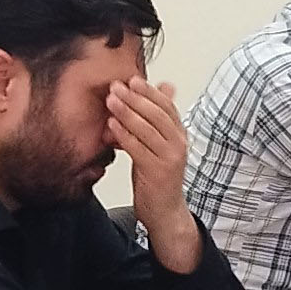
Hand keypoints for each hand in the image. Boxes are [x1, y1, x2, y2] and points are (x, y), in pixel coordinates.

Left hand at [106, 77, 197, 263]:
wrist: (165, 210)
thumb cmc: (158, 177)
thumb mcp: (159, 146)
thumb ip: (157, 121)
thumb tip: (165, 88)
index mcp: (179, 135)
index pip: (167, 107)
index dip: (150, 92)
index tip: (132, 79)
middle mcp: (179, 144)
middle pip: (158, 114)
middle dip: (136, 98)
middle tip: (117, 85)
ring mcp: (170, 157)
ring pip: (147, 128)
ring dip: (127, 112)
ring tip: (111, 100)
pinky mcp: (158, 171)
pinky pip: (138, 148)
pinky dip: (124, 134)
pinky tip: (111, 124)